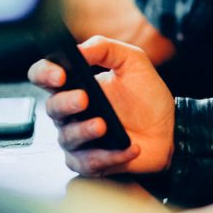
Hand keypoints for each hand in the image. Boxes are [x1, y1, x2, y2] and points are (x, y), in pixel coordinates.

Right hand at [28, 35, 175, 176]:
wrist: (168, 128)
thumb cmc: (147, 96)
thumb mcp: (133, 62)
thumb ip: (106, 49)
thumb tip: (82, 49)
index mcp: (76, 84)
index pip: (44, 75)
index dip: (45, 73)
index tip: (60, 74)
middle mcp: (71, 112)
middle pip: (52, 107)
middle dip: (66, 103)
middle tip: (84, 99)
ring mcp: (79, 138)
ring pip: (67, 138)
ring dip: (84, 131)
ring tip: (104, 125)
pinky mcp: (91, 161)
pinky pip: (89, 163)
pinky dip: (110, 156)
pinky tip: (130, 147)